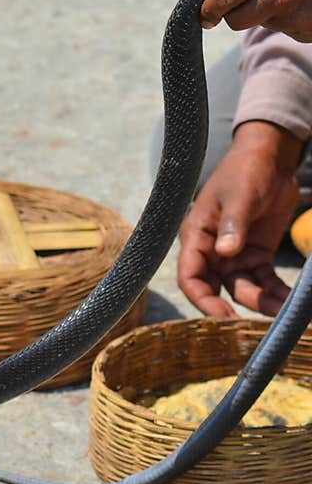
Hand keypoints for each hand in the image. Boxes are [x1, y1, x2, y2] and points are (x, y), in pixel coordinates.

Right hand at [178, 121, 301, 316]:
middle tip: (257, 324)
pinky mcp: (255, 255)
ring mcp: (233, 255)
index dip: (202, 300)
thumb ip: (233, 223)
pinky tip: (293, 301)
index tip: (221, 317)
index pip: (190, 276)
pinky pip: (264, 281)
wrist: (269, 159)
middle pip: (215, 290)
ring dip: (263, 302)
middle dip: (233, 309)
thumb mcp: (239, 195)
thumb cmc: (244, 172)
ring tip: (287, 311)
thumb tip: (226, 252)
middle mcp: (212, 252)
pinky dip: (277, 292)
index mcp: (197, 237)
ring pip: (243, 289)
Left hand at [201, 0, 311, 41]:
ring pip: (263, 24)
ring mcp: (298, 15)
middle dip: (235, 14)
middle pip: (236, 21)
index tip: (206, 15)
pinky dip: (290, 17)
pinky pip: (287, 29)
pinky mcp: (309, 30)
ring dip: (268, 12)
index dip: (208, 10)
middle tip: (243, 1)